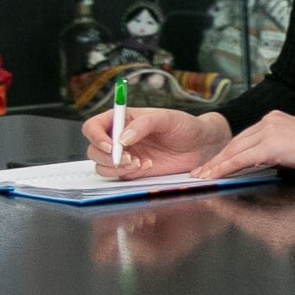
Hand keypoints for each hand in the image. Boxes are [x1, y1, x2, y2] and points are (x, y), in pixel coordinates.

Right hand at [85, 107, 226, 178]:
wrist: (202, 146)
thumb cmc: (185, 126)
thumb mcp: (167, 118)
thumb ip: (144, 125)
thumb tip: (122, 138)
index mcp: (123, 119)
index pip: (93, 126)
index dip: (96, 136)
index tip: (110, 145)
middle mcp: (119, 137)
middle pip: (93, 149)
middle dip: (107, 156)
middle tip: (129, 158)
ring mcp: (124, 155)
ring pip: (101, 165)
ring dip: (116, 167)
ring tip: (141, 163)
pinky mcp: (132, 170)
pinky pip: (117, 175)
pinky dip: (126, 174)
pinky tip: (146, 167)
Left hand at [194, 111, 294, 178]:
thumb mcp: (294, 147)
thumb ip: (274, 151)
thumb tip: (258, 163)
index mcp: (275, 119)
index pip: (244, 138)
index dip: (227, 152)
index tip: (215, 163)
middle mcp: (269, 121)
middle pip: (235, 143)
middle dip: (217, 159)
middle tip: (201, 171)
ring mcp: (269, 131)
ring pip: (234, 150)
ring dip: (217, 165)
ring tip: (203, 176)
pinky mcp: (270, 145)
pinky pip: (240, 159)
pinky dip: (225, 169)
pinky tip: (214, 176)